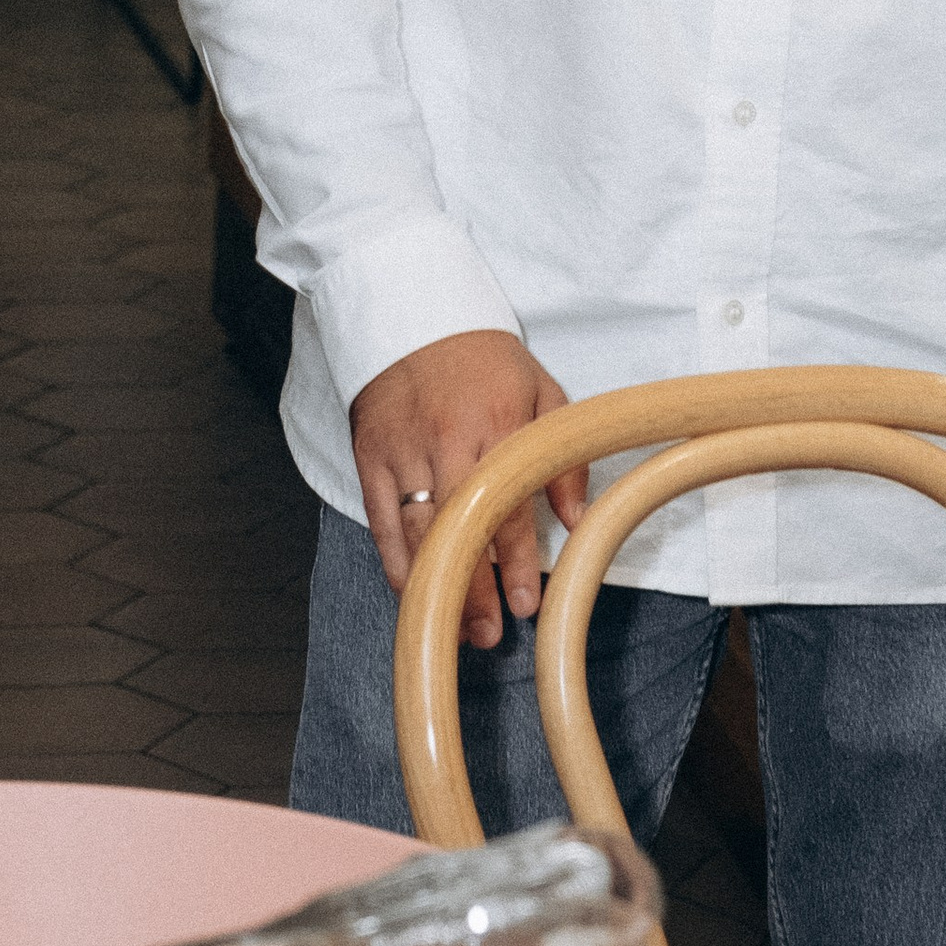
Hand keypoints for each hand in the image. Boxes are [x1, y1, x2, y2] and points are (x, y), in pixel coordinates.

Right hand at [350, 330, 588, 651]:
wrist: (412, 311)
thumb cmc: (484, 357)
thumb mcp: (541, 389)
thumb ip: (562, 455)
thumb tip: (575, 520)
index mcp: (495, 422)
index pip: (507, 503)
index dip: (516, 559)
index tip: (526, 601)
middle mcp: (446, 440)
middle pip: (460, 527)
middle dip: (474, 588)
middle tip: (490, 634)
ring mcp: (403, 449)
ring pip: (417, 531)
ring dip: (436, 585)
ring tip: (458, 629)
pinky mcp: (370, 455)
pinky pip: (381, 520)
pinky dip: (395, 561)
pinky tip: (413, 594)